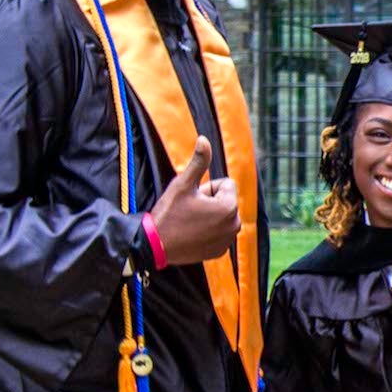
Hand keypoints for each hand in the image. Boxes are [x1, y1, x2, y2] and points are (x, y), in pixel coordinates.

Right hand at [150, 135, 239, 264]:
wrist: (155, 245)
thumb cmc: (169, 212)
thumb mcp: (183, 184)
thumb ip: (198, 161)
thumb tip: (204, 139)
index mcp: (229, 207)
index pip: (226, 184)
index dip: (207, 187)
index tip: (192, 198)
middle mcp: (235, 225)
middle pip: (225, 201)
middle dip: (210, 202)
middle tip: (189, 211)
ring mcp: (228, 240)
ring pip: (222, 217)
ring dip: (210, 216)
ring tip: (190, 222)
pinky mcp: (221, 252)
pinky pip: (219, 233)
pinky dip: (208, 232)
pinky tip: (192, 235)